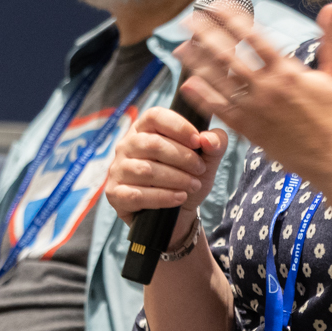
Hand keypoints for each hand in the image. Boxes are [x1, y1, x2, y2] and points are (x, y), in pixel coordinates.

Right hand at [105, 107, 227, 227]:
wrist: (178, 214)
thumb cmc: (187, 178)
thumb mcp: (207, 160)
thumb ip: (216, 143)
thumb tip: (208, 139)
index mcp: (145, 129)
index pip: (155, 116)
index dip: (178, 126)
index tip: (198, 141)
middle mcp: (126, 146)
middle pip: (152, 144)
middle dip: (182, 157)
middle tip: (200, 169)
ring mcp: (118, 170)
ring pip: (146, 170)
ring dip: (176, 178)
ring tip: (194, 185)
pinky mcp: (116, 194)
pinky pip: (137, 194)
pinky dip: (163, 197)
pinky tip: (179, 197)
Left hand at [176, 2, 331, 187]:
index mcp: (288, 72)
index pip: (254, 38)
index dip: (232, 19)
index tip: (217, 5)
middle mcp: (268, 89)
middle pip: (229, 56)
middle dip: (206, 35)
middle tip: (189, 20)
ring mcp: (256, 111)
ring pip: (219, 82)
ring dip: (197, 62)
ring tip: (181, 48)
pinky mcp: (251, 131)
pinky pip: (221, 111)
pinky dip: (203, 97)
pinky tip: (188, 84)